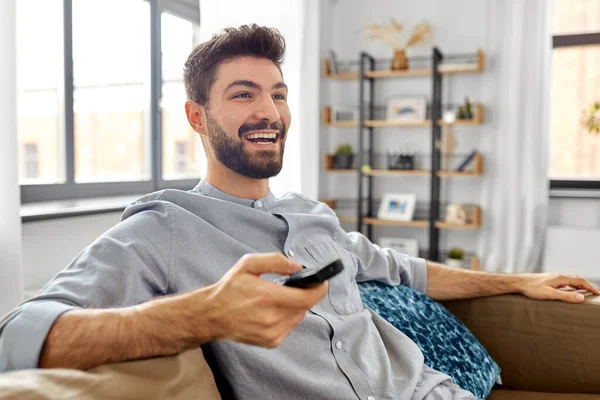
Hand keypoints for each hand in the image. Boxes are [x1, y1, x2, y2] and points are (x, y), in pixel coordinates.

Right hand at [198, 253, 327, 347]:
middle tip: (296, 287)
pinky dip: (288, 317)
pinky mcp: (271, 342)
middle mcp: (271, 317)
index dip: (319, 289)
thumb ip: (275, 261)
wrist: (212, 315)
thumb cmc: (230, 289)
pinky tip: (274, 311)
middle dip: (305, 295)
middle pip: (305, 307)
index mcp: (267, 296)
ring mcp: (272, 332)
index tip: (321, 282)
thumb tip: (297, 267)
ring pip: (299, 317)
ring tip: (280, 298)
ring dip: (296, 306)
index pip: (306, 298)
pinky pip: (290, 326)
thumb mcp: (248, 264)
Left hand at [517, 273, 599, 302]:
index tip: (598, 293)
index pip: (580, 281)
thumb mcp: (550, 294)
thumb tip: (581, 298)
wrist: (518, 283)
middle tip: (594, 293)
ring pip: (570, 280)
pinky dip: (571, 286)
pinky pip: (564, 282)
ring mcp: (553, 277)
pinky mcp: (548, 280)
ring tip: (584, 292)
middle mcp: (558, 276)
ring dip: (579, 285)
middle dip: (586, 285)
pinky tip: (568, 291)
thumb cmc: (532, 288)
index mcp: (561, 278)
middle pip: (576, 279)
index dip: (590, 287)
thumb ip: (565, 296)